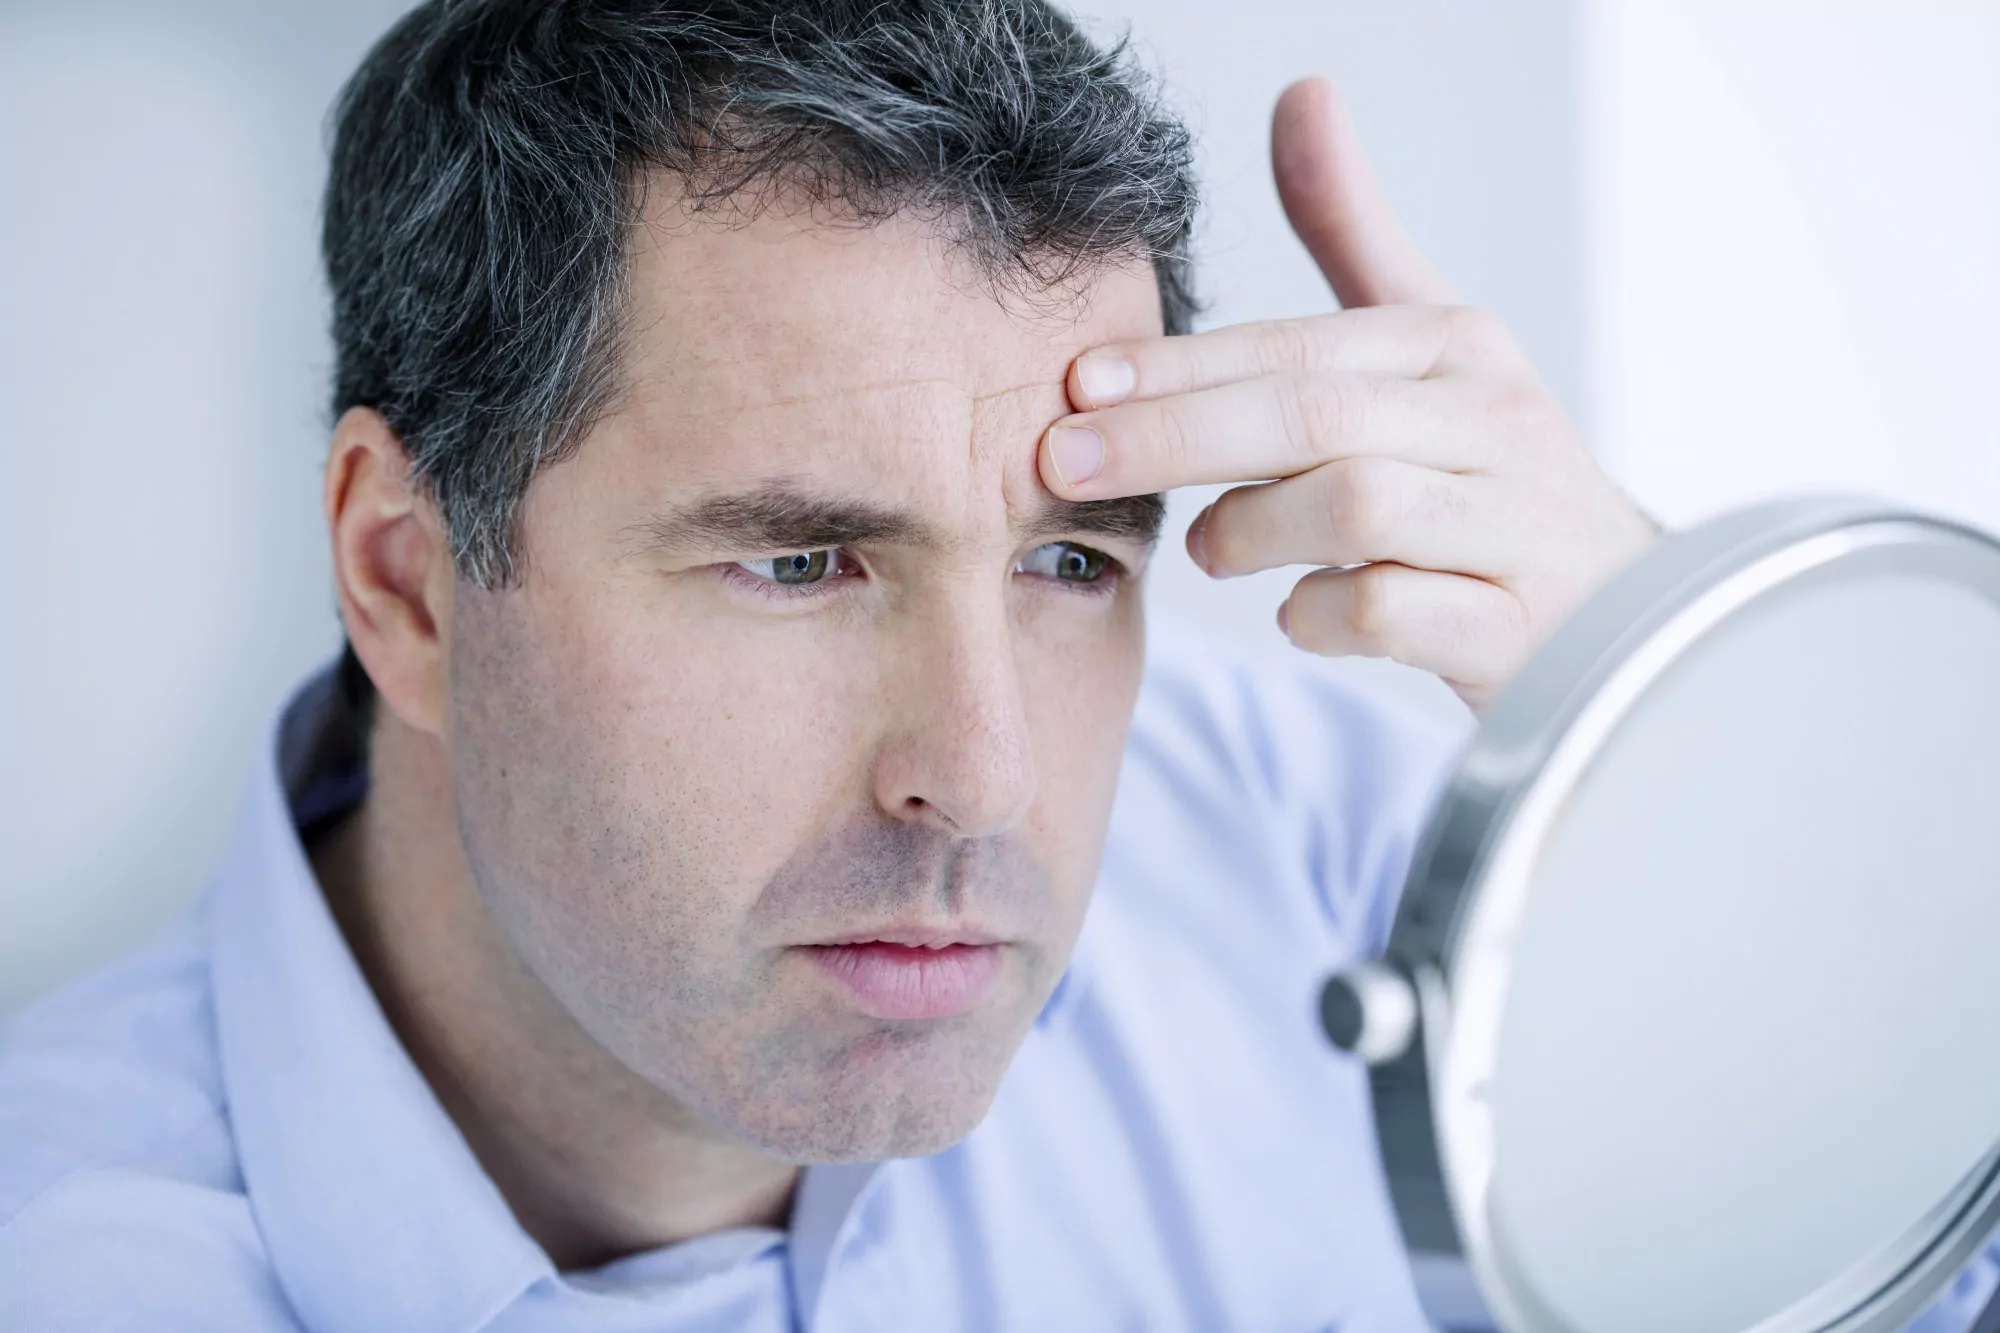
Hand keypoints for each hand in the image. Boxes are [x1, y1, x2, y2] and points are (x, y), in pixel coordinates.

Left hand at [1038, 77, 1659, 709]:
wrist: (1621, 612)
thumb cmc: (1485, 474)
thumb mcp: (1425, 346)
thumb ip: (1354, 234)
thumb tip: (1303, 94)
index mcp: (1458, 348)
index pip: (1296, 346)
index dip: (1177, 366)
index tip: (1076, 386)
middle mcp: (1496, 423)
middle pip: (1310, 418)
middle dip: (1172, 437)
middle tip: (1064, 462)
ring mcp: (1513, 527)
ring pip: (1354, 506)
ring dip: (1248, 528)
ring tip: (1206, 550)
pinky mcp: (1516, 627)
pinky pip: (1393, 612)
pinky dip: (1322, 614)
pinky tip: (1299, 612)